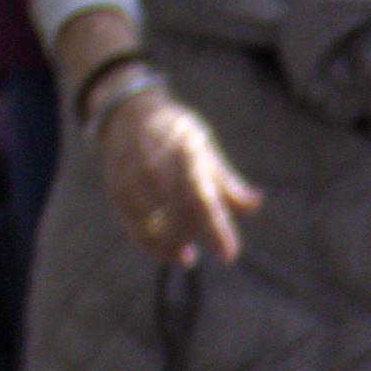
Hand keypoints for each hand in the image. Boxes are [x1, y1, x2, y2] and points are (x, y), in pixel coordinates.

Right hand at [97, 83, 259, 269]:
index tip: (229, 256)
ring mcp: (133, 184)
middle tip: (216, 246)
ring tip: (188, 254)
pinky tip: (171, 252)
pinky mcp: (117, 195)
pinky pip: (136, 232)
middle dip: (198, 238)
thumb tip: (254, 204)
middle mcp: (156, 171)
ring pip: (156, 231)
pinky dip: (154, 248)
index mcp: (185, 155)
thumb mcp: (205, 149)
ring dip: (175, 248)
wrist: (129, 115)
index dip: (217, 231)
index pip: (202, 201)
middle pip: (179, 219)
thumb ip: (228, 182)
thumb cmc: (176, 133)